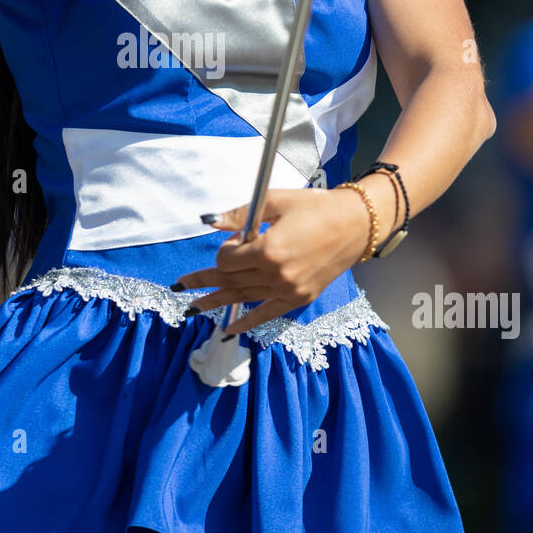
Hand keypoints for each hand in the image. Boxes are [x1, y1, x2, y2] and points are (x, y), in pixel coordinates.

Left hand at [173, 187, 370, 334]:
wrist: (354, 225)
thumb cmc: (313, 207)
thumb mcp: (274, 202)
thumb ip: (239, 215)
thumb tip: (208, 221)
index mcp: (268, 249)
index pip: (227, 259)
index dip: (224, 250)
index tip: (236, 239)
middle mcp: (276, 274)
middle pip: (230, 280)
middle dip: (204, 281)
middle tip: (178, 286)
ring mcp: (288, 290)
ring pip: (242, 298)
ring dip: (215, 302)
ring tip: (192, 308)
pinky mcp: (298, 299)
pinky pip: (266, 315)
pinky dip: (246, 323)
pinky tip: (227, 331)